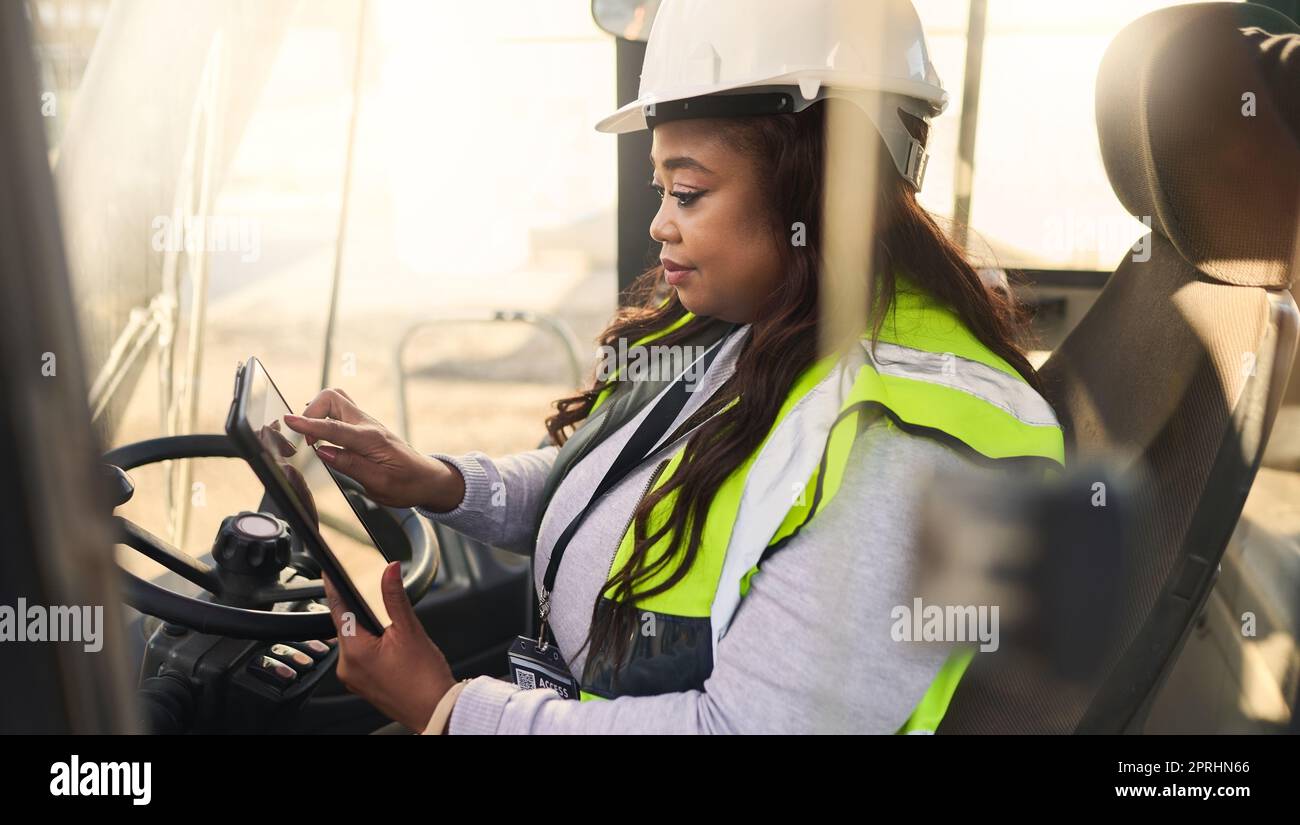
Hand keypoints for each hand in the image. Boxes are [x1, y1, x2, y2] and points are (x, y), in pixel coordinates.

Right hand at [283, 388, 463, 510]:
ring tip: (315, 439)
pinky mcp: (363, 427)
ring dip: (318, 413)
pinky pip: (339, 412)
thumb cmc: (407, 483)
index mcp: (371, 440)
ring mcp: (366, 423)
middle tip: (309, 440)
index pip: (334, 427)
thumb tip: (322, 452)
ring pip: (335, 401)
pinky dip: (325, 418)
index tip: (288, 421)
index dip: (309, 424)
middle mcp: (368, 425)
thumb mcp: (378, 483)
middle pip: (332, 398)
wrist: (427, 478)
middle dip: (311, 412)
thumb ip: (349, 465)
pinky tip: (325, 437)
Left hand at [323, 561, 457, 731]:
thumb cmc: (425, 679)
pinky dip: (371, 645)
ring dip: (368, 628)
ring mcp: (353, 678)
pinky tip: (391, 646)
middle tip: (376, 598)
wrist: (436, 711)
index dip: (335, 586)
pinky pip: (360, 656)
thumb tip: (390, 570)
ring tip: (391, 628)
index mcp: (354, 651)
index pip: (337, 608)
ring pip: (354, 640)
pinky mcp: (362, 684)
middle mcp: (347, 666)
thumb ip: (395, 597)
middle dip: (361, 609)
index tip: (332, 570)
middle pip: (346, 624)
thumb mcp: (410, 630)